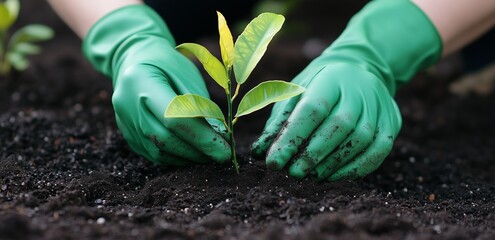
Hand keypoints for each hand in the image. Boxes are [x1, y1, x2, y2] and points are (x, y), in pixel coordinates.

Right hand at [83, 5, 229, 164]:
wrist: (134, 59)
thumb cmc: (167, 65)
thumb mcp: (187, 76)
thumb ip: (201, 106)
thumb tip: (220, 138)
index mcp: (142, 81)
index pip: (175, 118)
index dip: (203, 139)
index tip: (226, 151)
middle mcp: (128, 105)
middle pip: (165, 140)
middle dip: (197, 152)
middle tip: (222, 155)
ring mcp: (125, 123)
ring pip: (159, 152)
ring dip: (188, 158)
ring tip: (210, 154)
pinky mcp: (128, 136)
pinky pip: (154, 155)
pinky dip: (177, 157)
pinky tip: (193, 152)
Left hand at [252, 63, 400, 180]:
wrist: (360, 68)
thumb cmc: (319, 85)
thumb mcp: (295, 92)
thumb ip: (279, 121)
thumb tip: (259, 152)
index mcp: (330, 79)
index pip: (312, 110)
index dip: (292, 138)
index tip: (274, 162)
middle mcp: (358, 91)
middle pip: (338, 126)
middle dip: (313, 154)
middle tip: (294, 173)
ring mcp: (378, 107)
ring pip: (360, 140)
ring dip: (333, 163)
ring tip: (312, 176)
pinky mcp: (391, 123)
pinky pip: (378, 151)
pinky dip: (356, 168)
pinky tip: (335, 176)